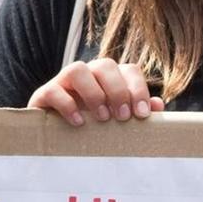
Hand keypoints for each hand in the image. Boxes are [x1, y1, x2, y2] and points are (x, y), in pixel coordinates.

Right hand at [28, 58, 164, 125]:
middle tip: (122, 118)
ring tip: (102, 118)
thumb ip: (135, 112)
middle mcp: (89, 73)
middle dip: (118, 91)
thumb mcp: (115, 121)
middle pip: (106, 65)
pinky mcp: (45, 93)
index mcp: (110, 78)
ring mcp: (64, 81)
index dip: (138, 89)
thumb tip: (157, 105)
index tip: (141, 114)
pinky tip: (79, 122)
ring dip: (94, 93)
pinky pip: (54, 89)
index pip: (129, 70)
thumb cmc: (92, 127)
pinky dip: (67, 105)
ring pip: (77, 69)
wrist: (54, 136)